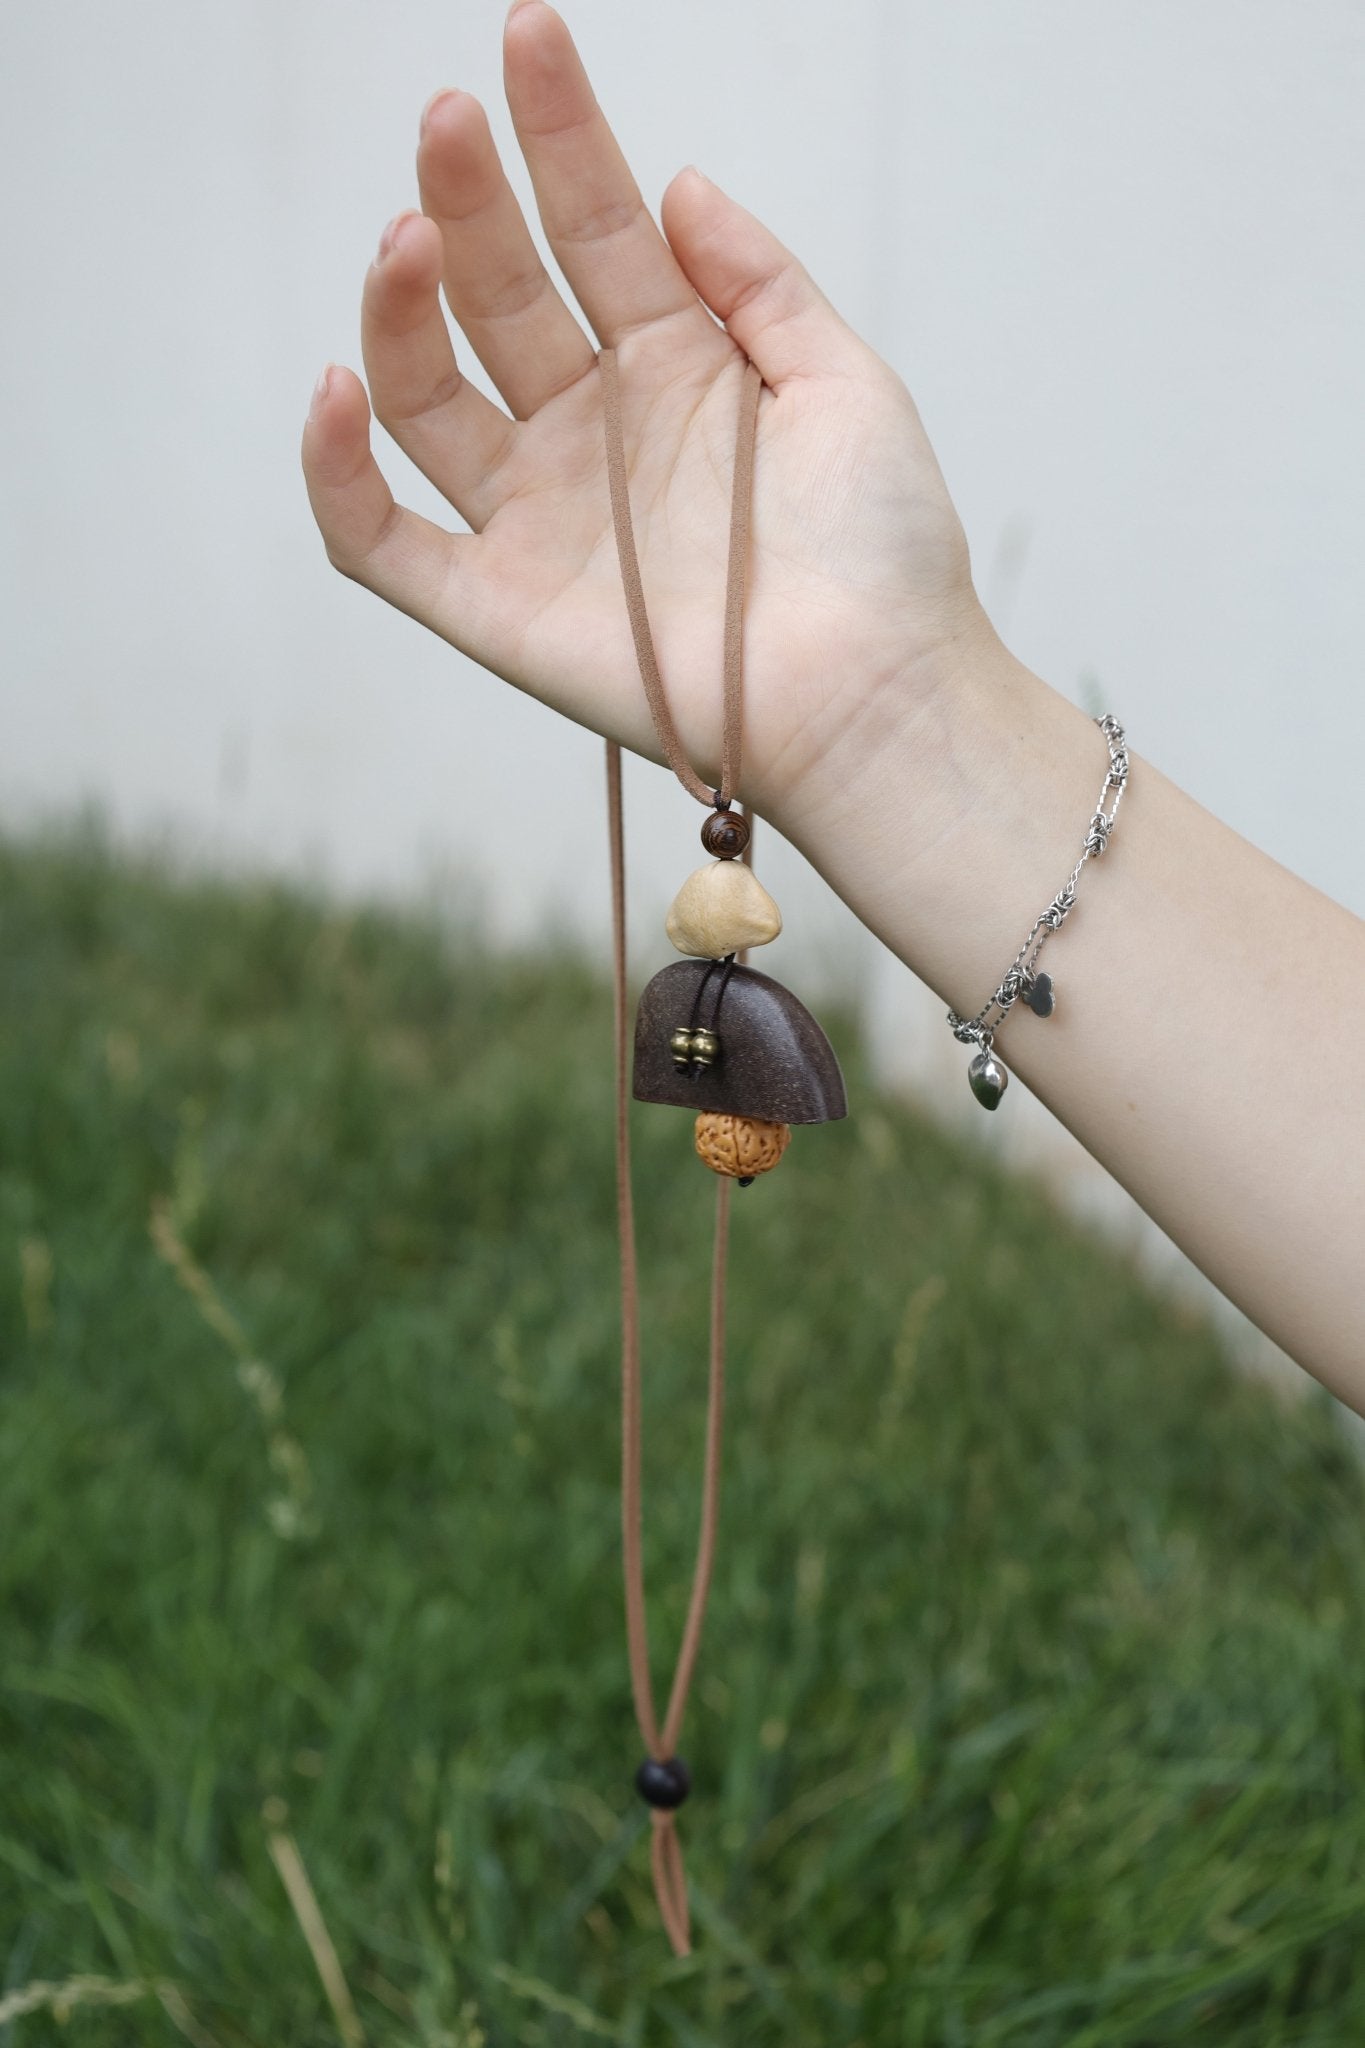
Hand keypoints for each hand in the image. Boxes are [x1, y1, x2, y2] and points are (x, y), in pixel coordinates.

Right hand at [301, 0, 988, 826]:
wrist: (874, 693)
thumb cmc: (881, 549)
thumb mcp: (844, 380)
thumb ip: (759, 281)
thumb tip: (678, 182)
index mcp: (671, 368)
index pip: (592, 229)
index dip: (560, 134)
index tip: (529, 33)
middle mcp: (590, 433)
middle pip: (498, 297)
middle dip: (468, 203)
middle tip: (449, 120)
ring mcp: (534, 517)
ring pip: (427, 397)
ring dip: (401, 311)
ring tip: (408, 235)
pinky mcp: (492, 607)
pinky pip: (380, 540)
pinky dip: (337, 472)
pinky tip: (337, 384)